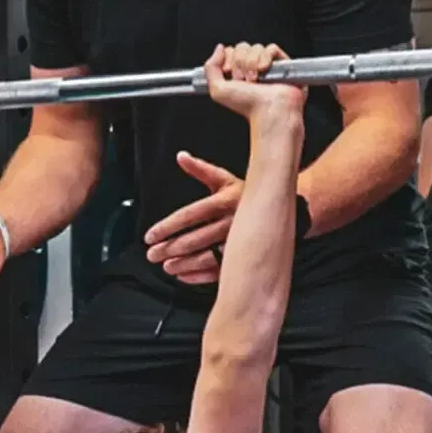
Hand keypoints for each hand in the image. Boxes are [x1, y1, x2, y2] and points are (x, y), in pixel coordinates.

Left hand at [143, 152, 241, 285]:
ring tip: (166, 267)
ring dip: (184, 264)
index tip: (150, 236)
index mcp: (225, 201)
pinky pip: (220, 270)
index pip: (191, 215)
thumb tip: (180, 156)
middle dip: (170, 248)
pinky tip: (183, 276)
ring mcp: (239, 242)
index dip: (168, 226)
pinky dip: (199, 276)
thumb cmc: (246, 194)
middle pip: (196, 238)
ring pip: (208, 257)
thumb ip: (201, 169)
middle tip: (152, 254)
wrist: (281, 210)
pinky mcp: (243, 257)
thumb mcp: (225, 179)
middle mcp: (232, 222)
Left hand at [202, 42, 307, 126]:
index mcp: (237, 72)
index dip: (228, 60)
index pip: (230, 51)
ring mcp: (267, 64)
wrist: (268, 110)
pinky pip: (271, 48)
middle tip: (243, 80)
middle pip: (242, 47)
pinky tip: (264, 70)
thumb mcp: (217, 90)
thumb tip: (219, 48)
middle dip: (240, 63)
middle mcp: (251, 68)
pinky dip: (266, 57)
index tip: (229, 74)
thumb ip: (210, 68)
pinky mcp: (281, 63)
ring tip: (255, 79)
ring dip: (252, 63)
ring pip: (255, 47)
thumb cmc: (247, 105)